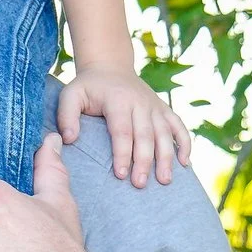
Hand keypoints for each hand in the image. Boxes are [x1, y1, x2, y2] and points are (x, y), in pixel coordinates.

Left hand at [55, 62, 194, 185]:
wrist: (110, 67)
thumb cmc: (88, 87)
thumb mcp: (71, 95)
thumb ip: (66, 116)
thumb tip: (70, 139)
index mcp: (118, 100)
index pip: (122, 130)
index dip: (122, 153)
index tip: (120, 175)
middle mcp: (140, 102)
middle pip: (145, 135)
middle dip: (144, 161)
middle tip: (140, 184)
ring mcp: (155, 106)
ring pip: (165, 133)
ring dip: (166, 157)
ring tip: (165, 180)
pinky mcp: (164, 109)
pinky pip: (179, 126)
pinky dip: (185, 143)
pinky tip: (185, 163)